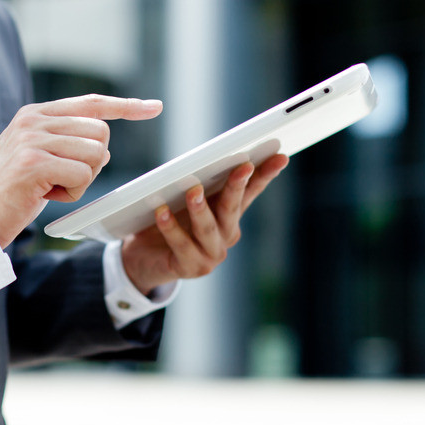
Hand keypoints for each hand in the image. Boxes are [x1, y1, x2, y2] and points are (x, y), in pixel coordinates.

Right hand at [0, 95, 162, 248]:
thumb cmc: (10, 192)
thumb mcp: (37, 157)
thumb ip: (65, 142)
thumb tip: (102, 142)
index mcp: (36, 114)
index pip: (91, 102)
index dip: (126, 105)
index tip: (154, 107)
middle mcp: (33, 120)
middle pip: (101, 132)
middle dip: (91, 163)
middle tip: (60, 179)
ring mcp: (32, 139)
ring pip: (95, 154)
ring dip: (80, 181)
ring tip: (48, 188)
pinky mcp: (33, 163)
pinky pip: (82, 175)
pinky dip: (70, 193)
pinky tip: (44, 195)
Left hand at [120, 153, 288, 293]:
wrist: (144, 258)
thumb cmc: (168, 220)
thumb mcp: (183, 199)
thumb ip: (196, 184)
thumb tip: (196, 161)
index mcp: (229, 214)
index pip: (251, 191)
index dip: (266, 175)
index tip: (280, 157)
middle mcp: (226, 234)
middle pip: (232, 207)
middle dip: (238, 186)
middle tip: (243, 167)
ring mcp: (212, 254)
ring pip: (208, 228)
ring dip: (200, 208)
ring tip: (193, 191)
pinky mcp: (191, 267)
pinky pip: (181, 245)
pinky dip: (170, 228)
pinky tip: (161, 212)